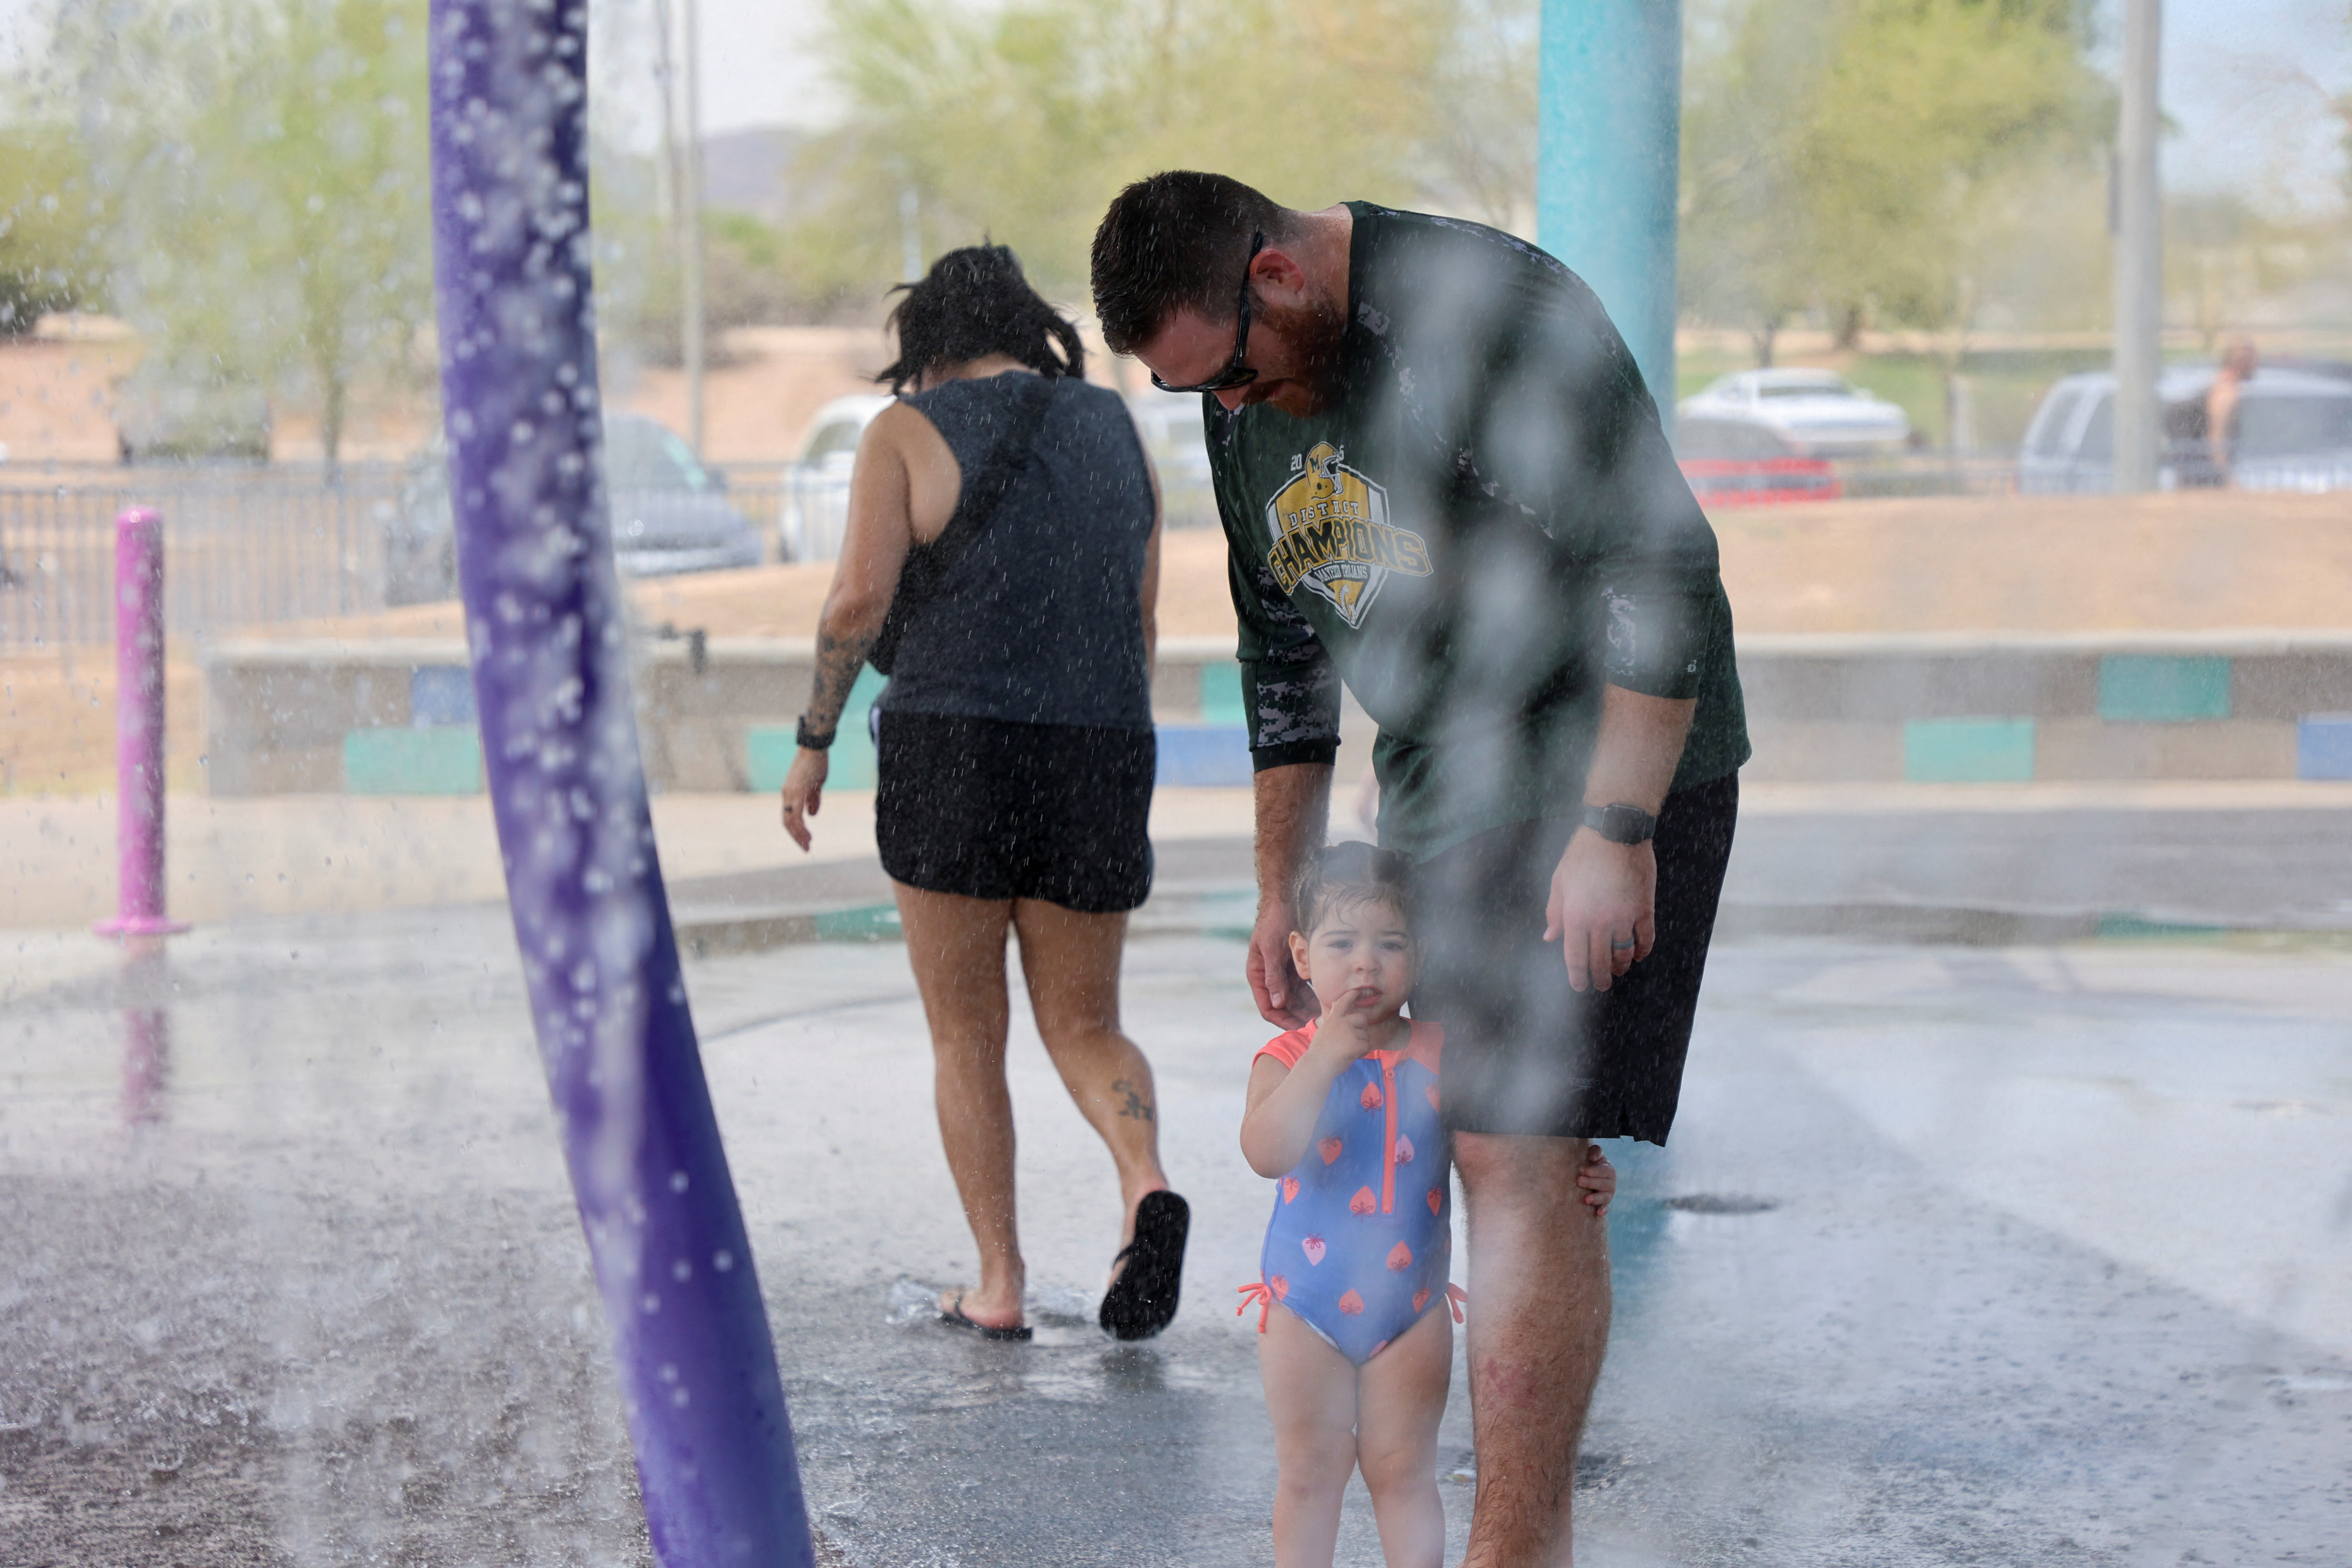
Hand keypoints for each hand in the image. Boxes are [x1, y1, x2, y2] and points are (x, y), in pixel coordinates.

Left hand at [778, 748, 827, 850]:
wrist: (814, 748)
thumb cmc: (816, 764)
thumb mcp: (816, 785)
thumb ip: (813, 800)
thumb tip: (812, 815)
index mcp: (790, 794)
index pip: (789, 817)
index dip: (795, 830)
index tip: (805, 840)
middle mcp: (787, 795)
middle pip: (787, 822)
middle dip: (796, 836)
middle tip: (806, 848)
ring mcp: (790, 793)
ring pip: (789, 821)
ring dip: (798, 835)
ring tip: (807, 845)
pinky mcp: (796, 792)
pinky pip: (795, 814)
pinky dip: (800, 827)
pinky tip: (808, 834)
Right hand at [1247, 899, 1317, 1028]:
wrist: (1284, 900)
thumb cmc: (1273, 922)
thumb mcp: (1271, 948)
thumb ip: (1273, 976)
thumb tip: (1277, 1003)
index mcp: (1258, 975)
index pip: (1268, 1007)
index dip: (1282, 1021)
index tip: (1299, 1029)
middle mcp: (1269, 977)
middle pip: (1283, 1006)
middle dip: (1298, 1017)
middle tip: (1317, 1024)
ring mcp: (1282, 972)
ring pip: (1294, 998)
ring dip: (1306, 1007)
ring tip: (1323, 1014)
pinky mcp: (1293, 966)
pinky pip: (1303, 985)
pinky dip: (1312, 993)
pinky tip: (1325, 997)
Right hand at [1311, 984, 1382, 1062]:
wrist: (1318, 1064)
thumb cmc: (1320, 1051)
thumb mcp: (1325, 1030)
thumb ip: (1334, 1021)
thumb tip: (1338, 1009)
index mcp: (1334, 1019)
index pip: (1343, 1002)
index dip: (1352, 995)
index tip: (1358, 991)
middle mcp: (1343, 1022)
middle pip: (1362, 1019)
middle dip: (1362, 1028)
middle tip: (1354, 1038)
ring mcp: (1350, 1032)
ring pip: (1365, 1036)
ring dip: (1360, 1044)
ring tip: (1347, 1051)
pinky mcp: (1356, 1044)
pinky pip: (1367, 1047)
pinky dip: (1362, 1053)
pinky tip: (1352, 1056)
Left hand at [1545, 827, 1655, 993]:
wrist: (1615, 833)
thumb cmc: (1582, 855)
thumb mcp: (1559, 882)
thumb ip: (1554, 913)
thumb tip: (1550, 938)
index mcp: (1576, 917)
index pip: (1576, 957)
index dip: (1578, 976)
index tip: (1579, 986)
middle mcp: (1601, 922)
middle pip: (1601, 961)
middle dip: (1600, 977)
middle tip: (1601, 985)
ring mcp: (1625, 917)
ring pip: (1624, 953)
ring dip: (1621, 966)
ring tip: (1618, 971)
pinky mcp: (1644, 908)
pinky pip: (1645, 938)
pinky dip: (1642, 950)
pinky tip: (1638, 956)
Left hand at [1577, 1144, 1616, 1218]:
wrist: (1590, 1174)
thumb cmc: (1591, 1162)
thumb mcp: (1594, 1154)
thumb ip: (1595, 1151)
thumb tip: (1592, 1158)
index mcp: (1608, 1170)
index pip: (1603, 1171)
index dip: (1592, 1170)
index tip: (1580, 1169)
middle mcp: (1610, 1183)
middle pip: (1603, 1184)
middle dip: (1591, 1183)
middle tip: (1578, 1181)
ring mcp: (1608, 1194)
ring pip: (1605, 1197)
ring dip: (1596, 1198)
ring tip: (1586, 1199)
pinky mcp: (1605, 1203)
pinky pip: (1606, 1208)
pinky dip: (1603, 1210)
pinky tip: (1598, 1213)